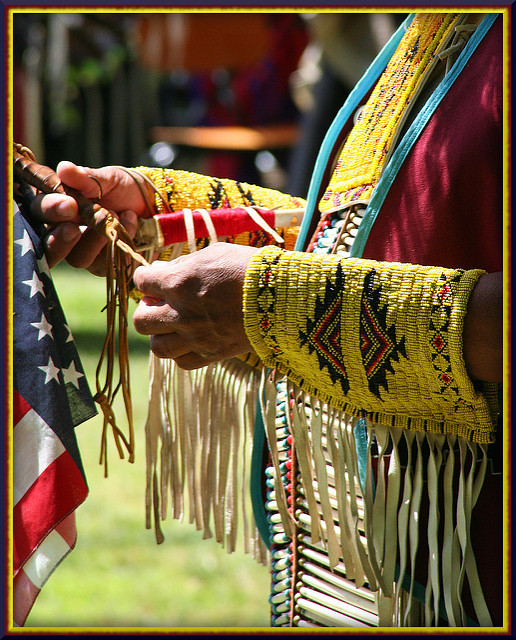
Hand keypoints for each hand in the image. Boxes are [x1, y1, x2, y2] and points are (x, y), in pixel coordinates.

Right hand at [29, 161, 152, 271]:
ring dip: (95, 238)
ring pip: (78, 258)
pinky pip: (106, 264)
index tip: (69, 203)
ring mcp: (85, 254)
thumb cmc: (124, 191)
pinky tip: (131, 221)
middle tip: (75, 226)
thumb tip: (64, 168)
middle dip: (60, 238)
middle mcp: (66, 234)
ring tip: (114, 215)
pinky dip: (119, 241)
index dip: (50, 210)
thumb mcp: (108, 180)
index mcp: (58, 209)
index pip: (40, 212)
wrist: (155, 207)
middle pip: (49, 246)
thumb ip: (86, 178)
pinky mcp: (106, 267)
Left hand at [132, 242, 257, 369]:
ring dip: (160, 335)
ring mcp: (195, 338)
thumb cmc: (249, 268)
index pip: (142, 282)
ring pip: (157, 347)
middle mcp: (181, 313)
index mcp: (178, 283)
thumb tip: (161, 271)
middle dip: (147, 309)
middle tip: (161, 304)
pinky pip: (182, 362)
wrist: (282, 296)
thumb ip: (183, 264)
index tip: (154, 278)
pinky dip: (182, 353)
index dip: (145, 279)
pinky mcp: (212, 354)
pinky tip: (191, 340)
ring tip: (173, 326)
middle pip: (141, 320)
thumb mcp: (213, 254)